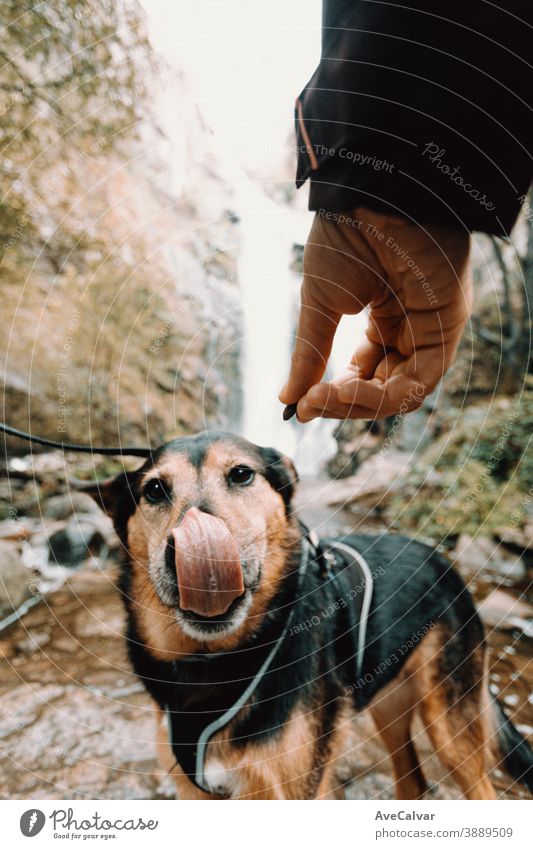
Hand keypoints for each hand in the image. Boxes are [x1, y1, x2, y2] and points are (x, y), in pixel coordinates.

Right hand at [279, 210, 471, 420]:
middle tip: (307, 406)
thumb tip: (287, 401)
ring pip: (402, 392)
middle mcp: (410, 328)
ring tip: (321, 398)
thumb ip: (309, 356)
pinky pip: (419, 381)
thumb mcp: (319, 305)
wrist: (369, 195)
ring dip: (359, 404)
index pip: (365, 374)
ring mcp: (431, 328)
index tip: (300, 405)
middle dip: (344, 404)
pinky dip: (381, 396)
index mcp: (383, 318)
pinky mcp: (447, 327)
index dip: (334, 395)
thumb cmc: (346, 238)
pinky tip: (345, 390)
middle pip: (383, 389)